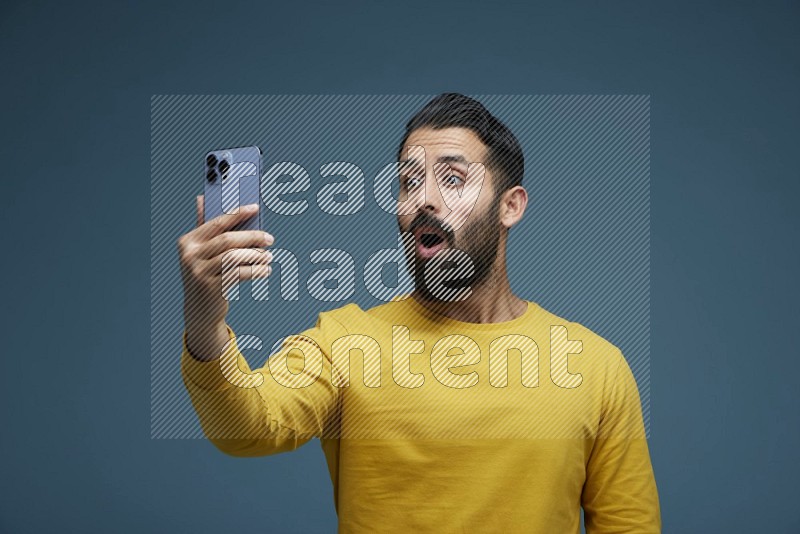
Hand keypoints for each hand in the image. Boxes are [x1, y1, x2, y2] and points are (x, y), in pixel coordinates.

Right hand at [177, 195, 273, 358]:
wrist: (198, 309)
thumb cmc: (205, 273)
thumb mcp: (200, 251)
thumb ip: (204, 226)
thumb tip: (202, 198)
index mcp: (187, 242)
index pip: (216, 222)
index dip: (237, 213)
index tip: (256, 208)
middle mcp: (190, 256)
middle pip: (228, 240)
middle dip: (252, 237)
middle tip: (270, 238)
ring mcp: (199, 272)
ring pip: (235, 257)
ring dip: (256, 256)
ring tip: (269, 257)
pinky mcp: (210, 287)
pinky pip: (239, 274)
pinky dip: (255, 271)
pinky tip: (265, 270)